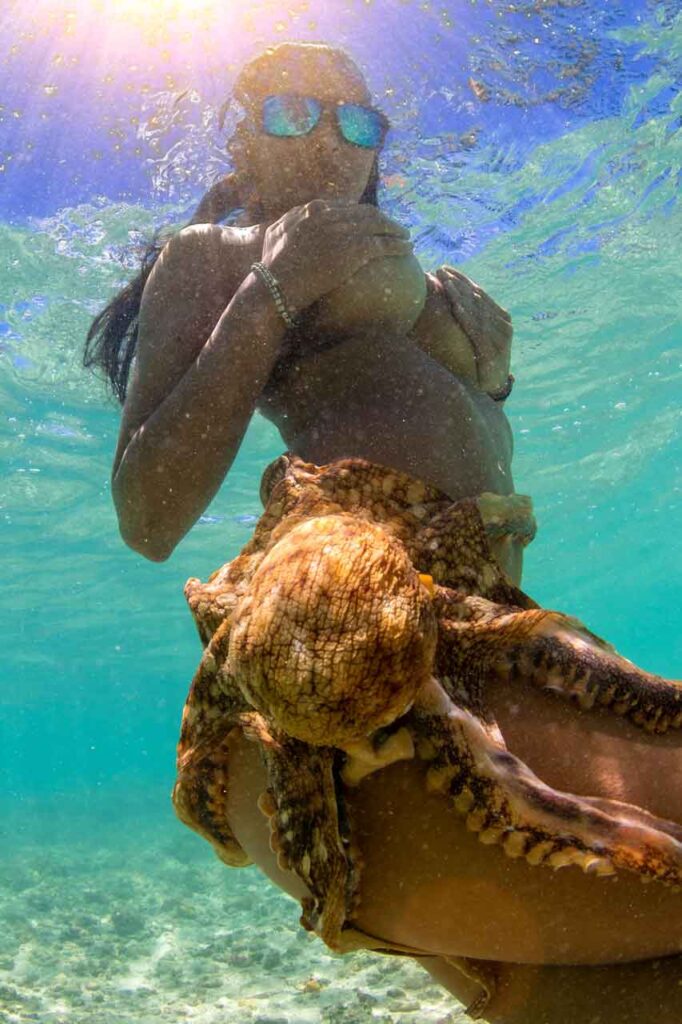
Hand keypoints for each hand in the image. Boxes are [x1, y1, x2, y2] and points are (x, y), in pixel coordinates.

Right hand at [259, 200, 412, 314]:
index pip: (343, 207)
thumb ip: (285, 227)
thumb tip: (284, 228)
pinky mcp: (355, 250)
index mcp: (311, 210)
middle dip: (382, 219)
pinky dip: (399, 245)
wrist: (276, 284)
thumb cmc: (271, 270)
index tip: (368, 221)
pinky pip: (384, 245)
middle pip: (365, 212)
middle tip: (392, 227)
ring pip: (379, 225)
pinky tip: (408, 250)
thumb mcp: (273, 238)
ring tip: (405, 236)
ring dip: (395, 229)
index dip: (359, 214)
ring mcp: (344, 231)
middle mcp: (331, 215)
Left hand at [430, 266, 512, 393]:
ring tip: (445, 282)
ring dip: (460, 295)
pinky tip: (456, 307)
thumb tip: (449, 302)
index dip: (462, 280)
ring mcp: (501, 337)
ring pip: (477, 311)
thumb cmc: (480, 360)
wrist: (494, 385)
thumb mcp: (476, 337)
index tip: (445, 269)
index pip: (479, 293)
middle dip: (458, 283)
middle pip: (477, 298)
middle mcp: (503, 324)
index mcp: (500, 317)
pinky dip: (466, 317)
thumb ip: (469, 320)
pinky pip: (477, 331)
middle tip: (440, 270)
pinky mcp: (494, 351)